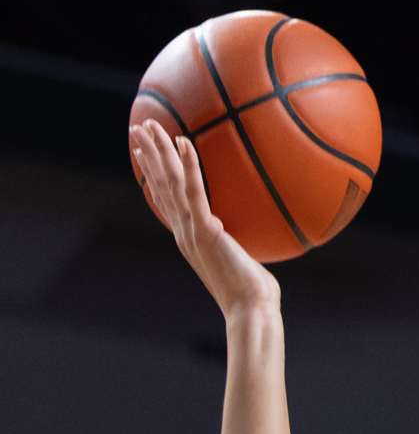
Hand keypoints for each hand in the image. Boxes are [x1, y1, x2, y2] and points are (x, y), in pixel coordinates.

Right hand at [129, 121, 280, 318]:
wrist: (250, 309)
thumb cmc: (255, 292)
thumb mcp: (247, 260)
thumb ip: (244, 242)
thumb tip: (266, 228)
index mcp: (190, 237)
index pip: (167, 200)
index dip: (155, 175)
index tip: (144, 154)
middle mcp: (184, 231)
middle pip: (160, 185)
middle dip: (149, 155)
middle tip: (138, 128)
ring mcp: (191, 230)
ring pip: (169, 183)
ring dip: (157, 151)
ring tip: (148, 125)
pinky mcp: (205, 230)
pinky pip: (195, 191)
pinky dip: (189, 165)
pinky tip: (183, 141)